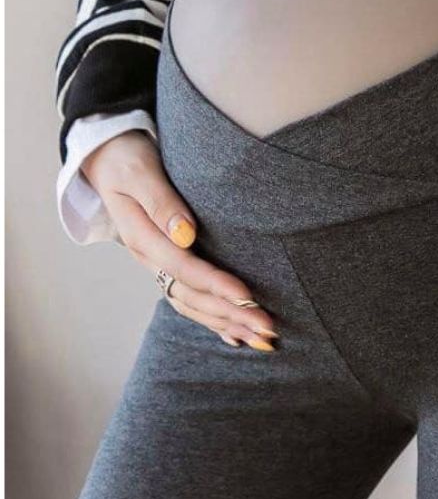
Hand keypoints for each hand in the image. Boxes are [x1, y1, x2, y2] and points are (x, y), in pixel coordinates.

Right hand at [80, 130, 277, 351]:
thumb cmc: (128, 160)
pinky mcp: (169, 267)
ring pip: (193, 305)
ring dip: (227, 324)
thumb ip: (161, 202)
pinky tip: (236, 337)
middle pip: (192, 296)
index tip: (247, 296)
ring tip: (261, 339)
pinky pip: (190, 300)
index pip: (183, 267)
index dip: (216, 284)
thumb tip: (185, 234)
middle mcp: (150, 260)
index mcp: (142, 238)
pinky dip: (214, 321)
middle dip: (231, 314)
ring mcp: (158, 267)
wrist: (110, 159)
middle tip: (268, 328)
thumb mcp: (139, 173)